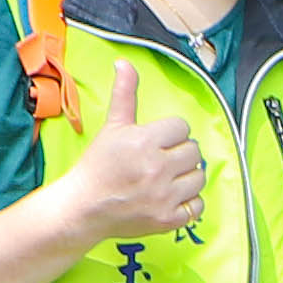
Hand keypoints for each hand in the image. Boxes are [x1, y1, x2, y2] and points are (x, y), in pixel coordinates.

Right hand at [47, 59, 206, 243]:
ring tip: (169, 177)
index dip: (170, 134)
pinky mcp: (167, 219)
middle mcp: (156, 168)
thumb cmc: (98, 166)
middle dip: (180, 153)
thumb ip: (124, 95)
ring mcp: (163, 196)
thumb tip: (124, 64)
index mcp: (144, 142)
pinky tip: (172, 196)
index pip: (182, 128)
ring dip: (188, 176)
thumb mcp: (112, 127)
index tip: (158, 142)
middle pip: (194, 151)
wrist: (83, 207)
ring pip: (200, 177)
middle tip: (162, 160)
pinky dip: (189, 202)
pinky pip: (197, 206)